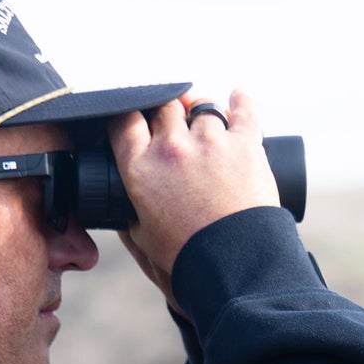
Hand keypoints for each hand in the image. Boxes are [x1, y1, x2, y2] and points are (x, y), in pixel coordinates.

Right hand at [109, 90, 280, 286]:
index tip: (136, 121)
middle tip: (172, 123)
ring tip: (204, 121)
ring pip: (202, 106)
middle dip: (166, 112)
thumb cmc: (186, 257)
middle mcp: (172, 149)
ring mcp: (210, 143)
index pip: (124, 121)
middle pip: (164, 106)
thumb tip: (119, 204)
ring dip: (200, 110)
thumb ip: (128, 213)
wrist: (232, 267)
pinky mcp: (245, 145)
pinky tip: (238, 96)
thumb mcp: (142, 238)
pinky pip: (244, 110)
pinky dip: (242, 101)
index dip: (129, 116)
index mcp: (141, 169)